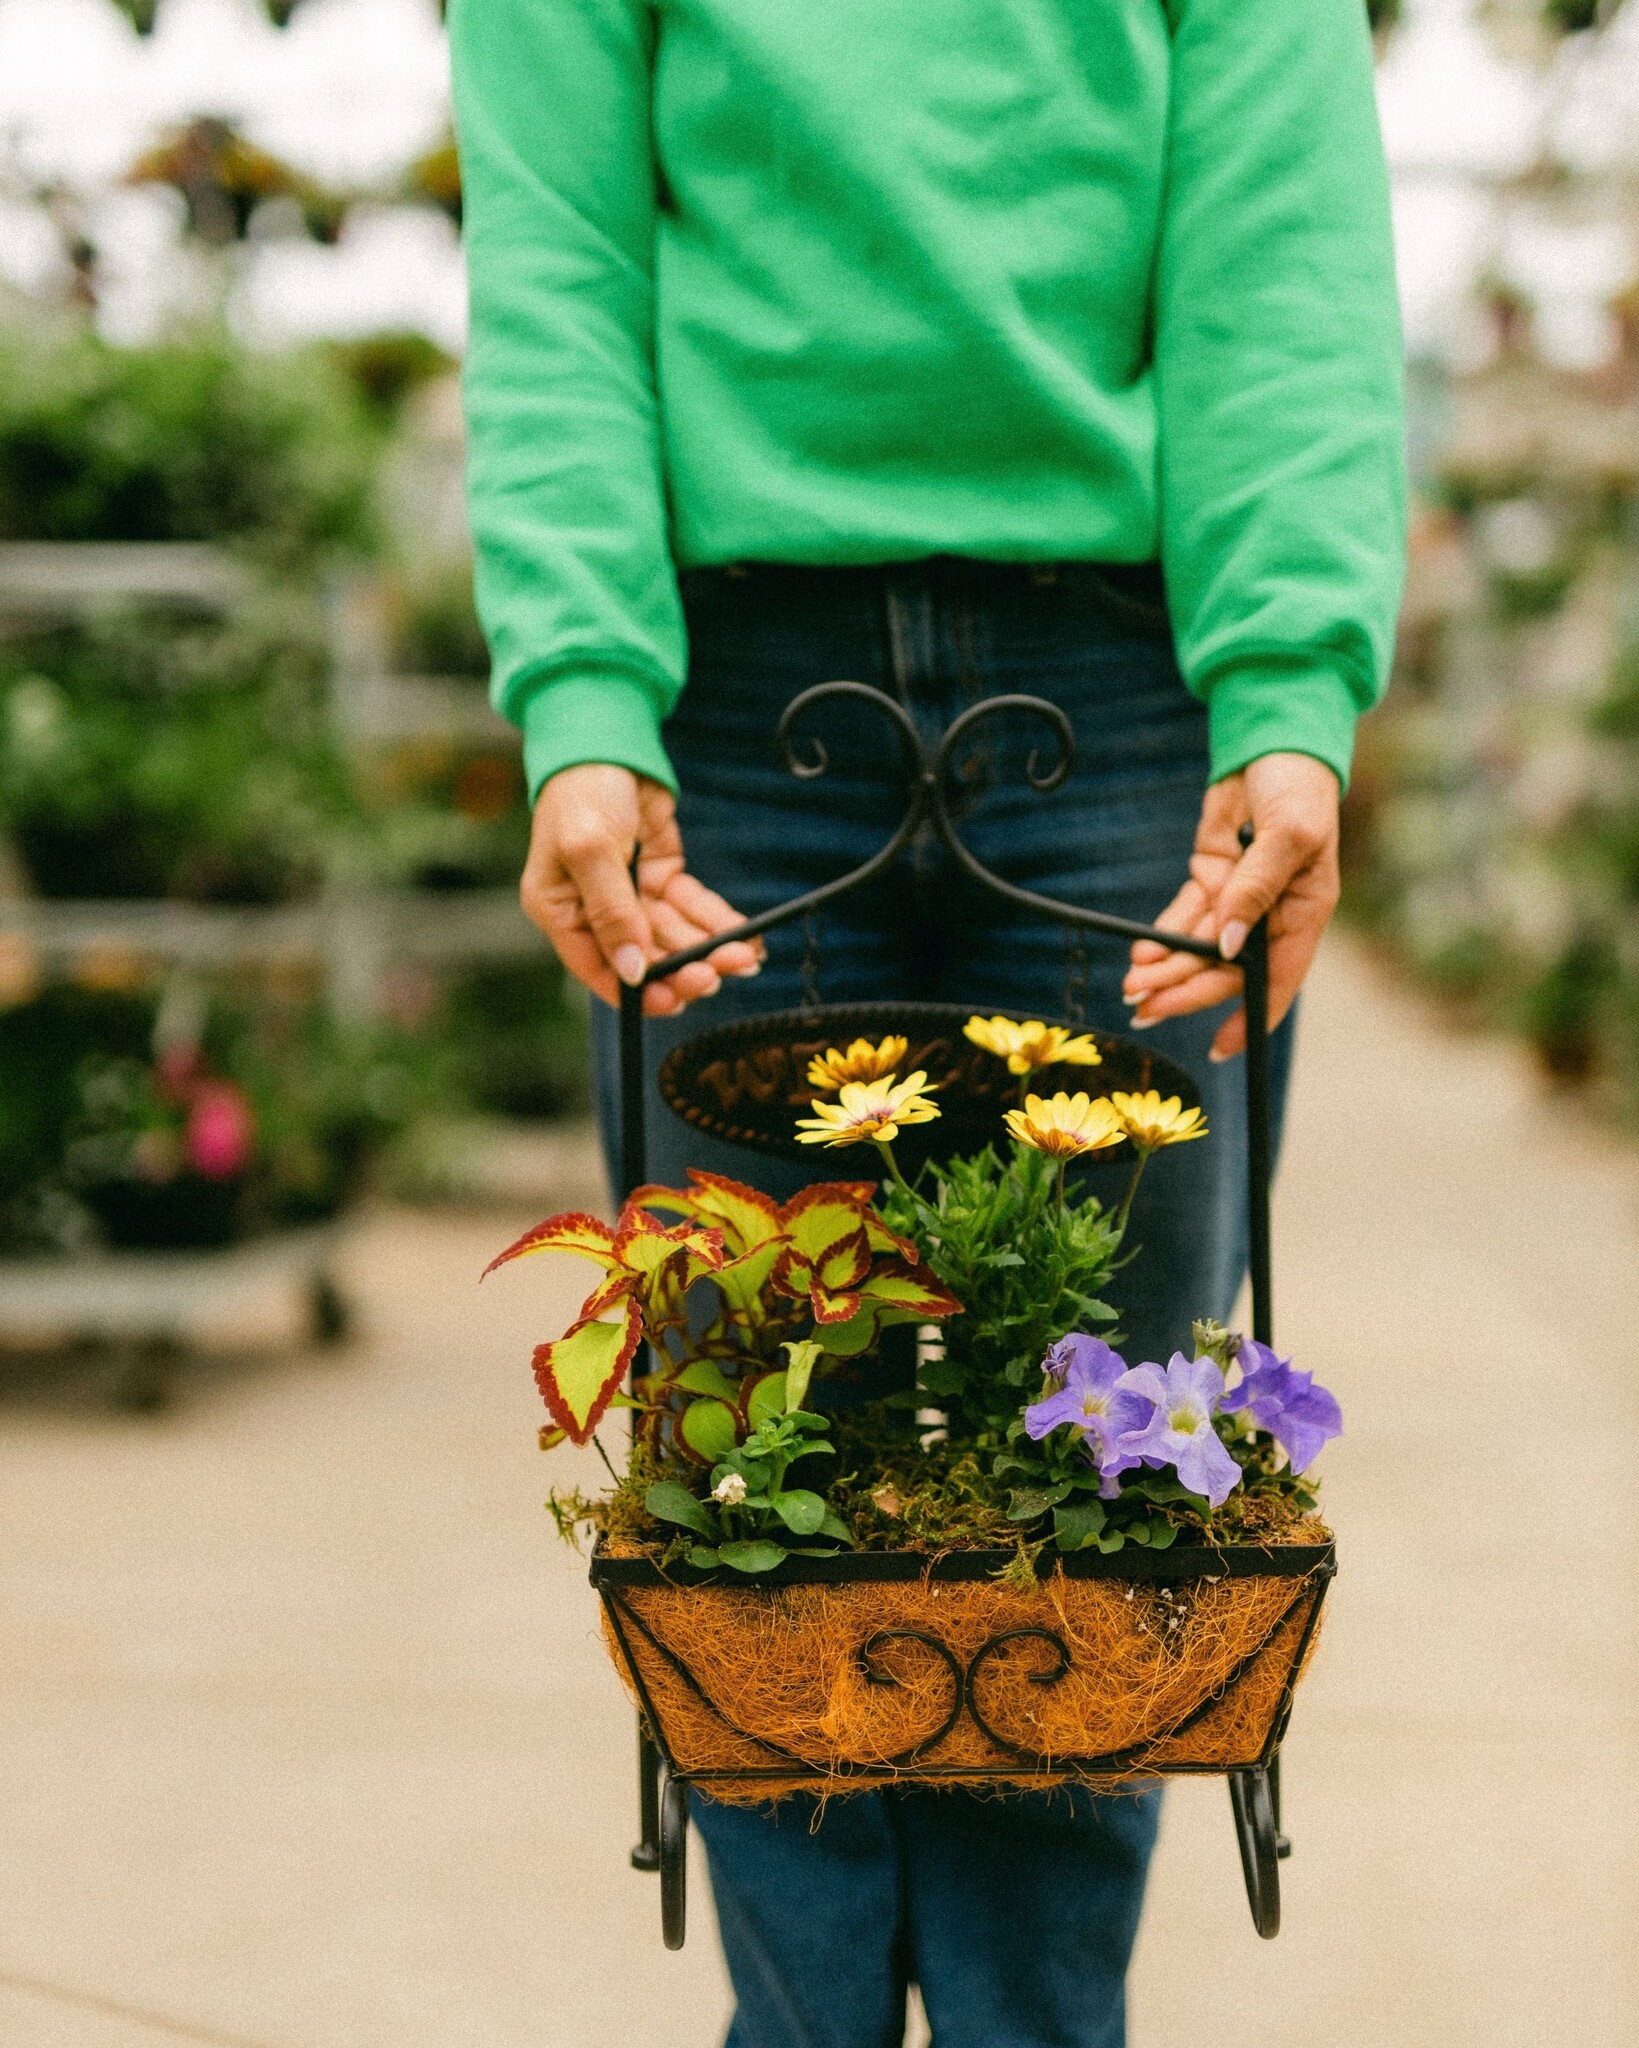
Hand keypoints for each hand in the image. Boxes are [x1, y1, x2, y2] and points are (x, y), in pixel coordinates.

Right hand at [522, 764, 762, 1017]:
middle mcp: (593, 908)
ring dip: (707, 948)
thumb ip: (612, 912)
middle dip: (682, 968)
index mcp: (559, 909)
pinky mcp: (659, 874)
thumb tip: (632, 971)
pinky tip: (743, 936)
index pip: (598, 968)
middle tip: (718, 974)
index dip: (637, 992)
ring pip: (672, 935)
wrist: (607, 737)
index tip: (676, 1000)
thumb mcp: (590, 849)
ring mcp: (628, 893)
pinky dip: (715, 922)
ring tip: (744, 958)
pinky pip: (690, 907)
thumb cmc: (583, 790)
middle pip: (642, 956)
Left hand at [1120, 753, 1339, 1061]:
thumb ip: (1256, 891)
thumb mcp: (1288, 835)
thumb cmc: (1298, 787)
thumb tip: (1228, 948)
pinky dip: (1163, 934)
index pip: (1277, 980)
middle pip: (1226, 968)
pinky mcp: (1212, 876)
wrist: (1273, 742)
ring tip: (1132, 985)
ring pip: (1199, 946)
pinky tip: (1140, 951)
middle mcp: (1272, 913)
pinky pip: (1185, 915)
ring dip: (1166, 966)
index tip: (1218, 1049)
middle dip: (1185, 990)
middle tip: (1142, 1007)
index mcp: (1304, 911)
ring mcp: (1239, 896)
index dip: (1249, 1018)